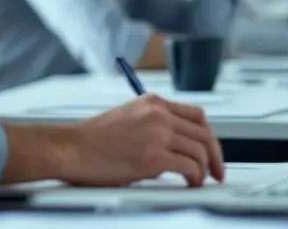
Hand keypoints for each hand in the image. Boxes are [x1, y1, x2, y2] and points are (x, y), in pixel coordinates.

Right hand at [60, 94, 223, 187]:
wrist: (70, 148)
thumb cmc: (91, 139)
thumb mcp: (127, 118)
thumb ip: (152, 124)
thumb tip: (176, 146)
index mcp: (152, 102)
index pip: (196, 115)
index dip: (209, 136)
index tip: (211, 151)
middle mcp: (158, 114)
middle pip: (204, 133)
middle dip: (215, 156)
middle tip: (217, 172)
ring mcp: (157, 134)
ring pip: (201, 151)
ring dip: (204, 170)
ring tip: (198, 181)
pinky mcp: (154, 158)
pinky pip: (190, 168)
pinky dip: (195, 179)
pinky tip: (189, 184)